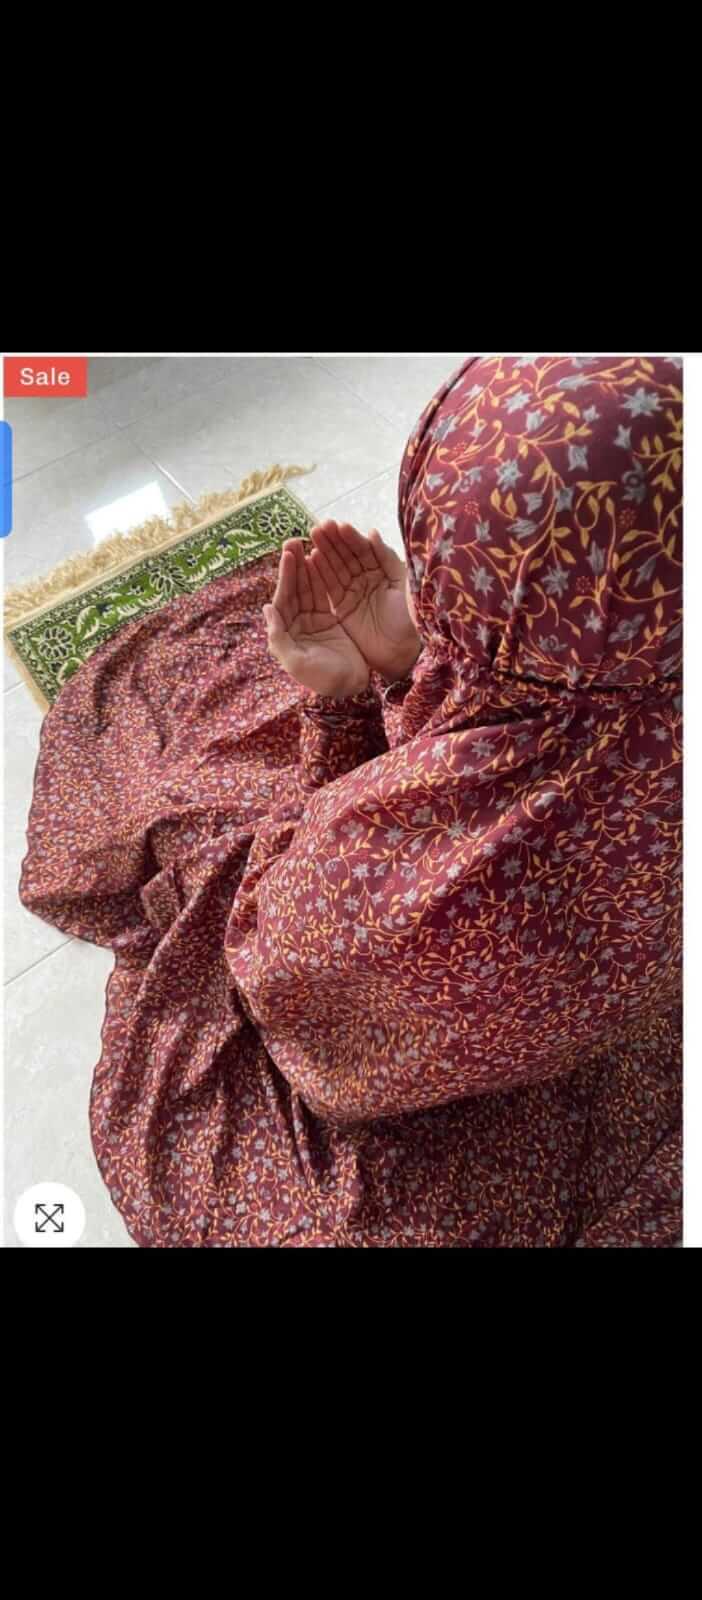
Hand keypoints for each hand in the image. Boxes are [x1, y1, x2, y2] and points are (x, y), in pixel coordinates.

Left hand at [263, 538, 369, 698]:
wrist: (350, 689)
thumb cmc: (322, 679)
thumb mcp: (297, 662)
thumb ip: (279, 638)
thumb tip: (266, 609)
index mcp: (286, 632)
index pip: (284, 598)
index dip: (286, 576)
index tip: (288, 554)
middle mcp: (297, 624)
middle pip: (294, 589)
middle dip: (293, 565)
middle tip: (294, 540)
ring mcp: (313, 621)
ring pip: (308, 588)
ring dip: (306, 567)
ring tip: (307, 544)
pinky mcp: (330, 620)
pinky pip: (324, 594)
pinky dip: (322, 578)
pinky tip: (322, 561)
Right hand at [309, 521, 421, 681]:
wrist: (405, 651)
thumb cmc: (411, 617)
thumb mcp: (402, 584)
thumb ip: (386, 558)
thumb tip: (372, 532)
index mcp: (382, 570)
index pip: (363, 550)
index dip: (351, 538)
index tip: (339, 525)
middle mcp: (365, 579)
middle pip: (346, 557)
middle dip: (333, 541)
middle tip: (319, 527)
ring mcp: (353, 594)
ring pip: (335, 570)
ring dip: (323, 554)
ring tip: (312, 539)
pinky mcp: (342, 609)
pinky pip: (329, 589)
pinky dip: (319, 575)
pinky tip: (311, 560)